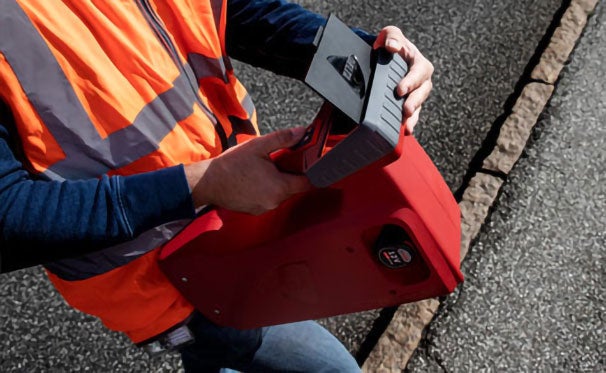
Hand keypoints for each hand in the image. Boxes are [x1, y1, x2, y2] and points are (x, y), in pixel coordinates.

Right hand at [184, 127, 311, 214]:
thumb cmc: (231, 165)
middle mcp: (274, 201)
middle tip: (278, 162)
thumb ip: (282, 139)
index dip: (309, 172)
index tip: (307, 164)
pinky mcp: (254, 211)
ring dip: (276, 184)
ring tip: (262, 171)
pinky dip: (265, 191)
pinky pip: (267, 200)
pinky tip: (253, 181)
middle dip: (289, 176)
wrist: (207, 183)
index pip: (307, 183)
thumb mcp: (258, 146)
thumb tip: (301, 132)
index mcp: (280, 187)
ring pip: (279, 195)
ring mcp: (264, 208)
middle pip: (293, 189)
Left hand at [374, 26, 433, 133]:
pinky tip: (404, 131)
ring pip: (418, 106)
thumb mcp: (391, 35)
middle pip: (421, 92)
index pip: (418, 73)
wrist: (385, 59)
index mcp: (419, 64)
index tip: (400, 90)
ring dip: (413, 117)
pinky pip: (412, 116)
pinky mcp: (410, 106)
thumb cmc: (390, 45)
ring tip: (406, 125)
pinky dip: (409, 124)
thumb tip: (392, 46)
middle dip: (414, 101)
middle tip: (406, 110)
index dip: (411, 81)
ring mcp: (417, 95)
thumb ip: (392, 36)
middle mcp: (422, 81)